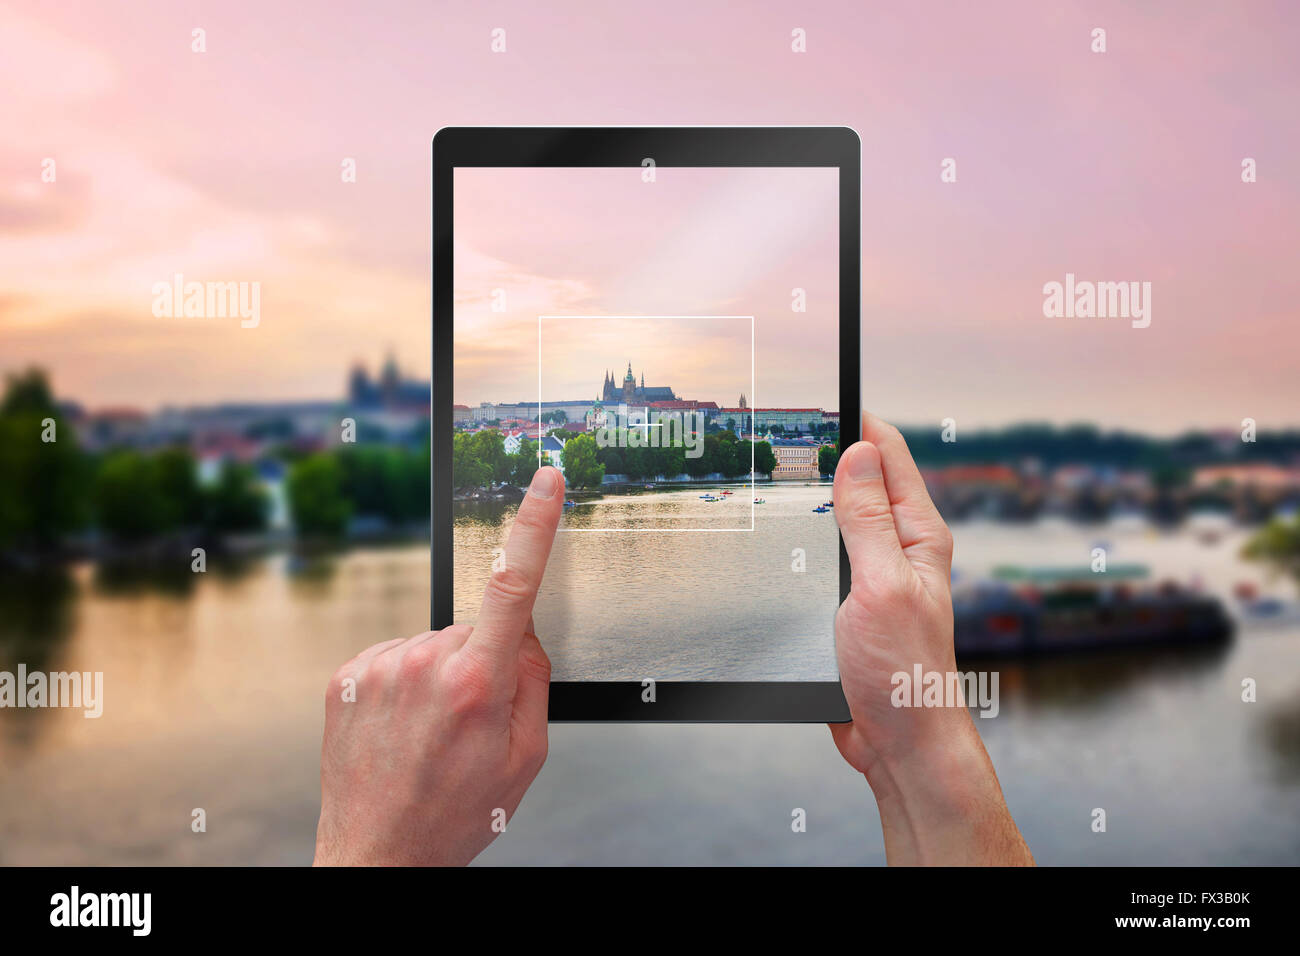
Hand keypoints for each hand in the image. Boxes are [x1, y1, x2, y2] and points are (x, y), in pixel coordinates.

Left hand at [313, 466, 564, 865]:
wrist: (378, 854)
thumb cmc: (454, 815)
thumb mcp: (526, 758)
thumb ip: (534, 684)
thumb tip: (524, 638)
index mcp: (476, 684)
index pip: (515, 586)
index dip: (535, 525)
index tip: (546, 481)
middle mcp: (423, 664)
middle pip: (477, 628)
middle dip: (485, 660)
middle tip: (470, 722)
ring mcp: (380, 666)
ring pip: (436, 643)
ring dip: (442, 674)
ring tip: (430, 732)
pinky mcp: (348, 673)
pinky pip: (398, 656)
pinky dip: (407, 680)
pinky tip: (402, 725)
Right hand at [830, 414, 1032, 864]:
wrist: (899, 741)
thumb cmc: (903, 674)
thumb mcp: (881, 586)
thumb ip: (867, 521)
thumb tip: (857, 455)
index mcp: (920, 536)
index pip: (888, 456)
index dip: (856, 421)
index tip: (823, 397)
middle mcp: (902, 549)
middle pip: (863, 480)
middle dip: (831, 450)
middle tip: (790, 424)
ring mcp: (879, 575)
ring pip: (842, 516)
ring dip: (818, 494)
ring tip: (785, 463)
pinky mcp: (855, 602)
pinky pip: (830, 554)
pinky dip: (809, 536)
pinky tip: (786, 532)